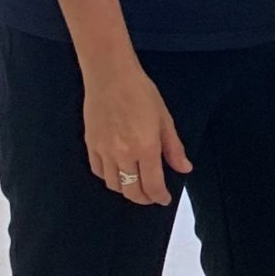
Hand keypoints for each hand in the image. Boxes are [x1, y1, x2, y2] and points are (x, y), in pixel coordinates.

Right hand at [82, 54, 190, 207]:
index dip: (159, 197)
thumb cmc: (141, 93)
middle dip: (143, 198)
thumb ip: (174, 148)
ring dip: (126, 190)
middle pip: (131, 190)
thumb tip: (184, 168)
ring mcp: (104, 151)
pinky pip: (98, 171)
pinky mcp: (90, 145)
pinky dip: (109, 178)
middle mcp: (123, 154)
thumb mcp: (164, 119)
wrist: (110, 76)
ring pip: (114, 184)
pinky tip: (117, 174)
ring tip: (136, 185)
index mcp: (145, 148)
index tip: (164, 199)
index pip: (153, 185)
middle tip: (151, 197)